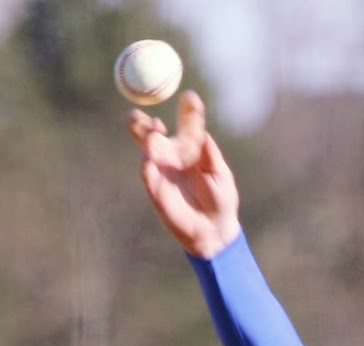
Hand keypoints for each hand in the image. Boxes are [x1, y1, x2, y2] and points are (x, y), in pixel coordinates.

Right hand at [127, 91, 240, 258]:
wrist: (215, 230)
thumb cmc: (220, 200)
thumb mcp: (218, 170)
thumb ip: (207, 148)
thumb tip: (200, 123)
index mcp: (188, 149)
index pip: (184, 125)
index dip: (185, 111)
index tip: (189, 97)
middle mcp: (171, 157)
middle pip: (152, 133)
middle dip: (143, 121)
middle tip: (143, 109)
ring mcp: (162, 172)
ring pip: (147, 149)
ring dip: (145, 138)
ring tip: (152, 131)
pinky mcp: (157, 191)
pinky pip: (147, 175)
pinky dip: (146, 165)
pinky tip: (147, 160)